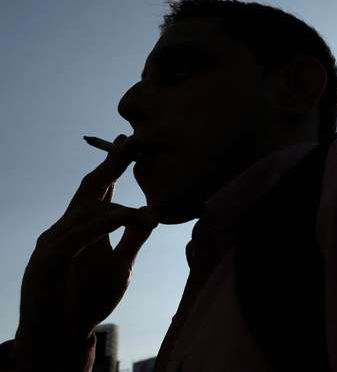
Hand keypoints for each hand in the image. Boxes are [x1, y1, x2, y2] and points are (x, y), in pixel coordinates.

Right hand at [13, 134, 157, 367]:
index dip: (114, 166)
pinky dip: (99, 226)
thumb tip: (151, 213)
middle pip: (88, 191)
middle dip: (110, 165)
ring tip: (137, 199)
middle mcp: (66, 228)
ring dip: (114, 203)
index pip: (100, 191)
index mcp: (84, 228)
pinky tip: (120, 217)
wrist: (58, 334)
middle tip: (130, 143)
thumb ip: (133, 240)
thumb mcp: (120, 267)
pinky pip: (75, 238)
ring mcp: (54, 243)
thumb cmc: (86, 299)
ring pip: (84, 211)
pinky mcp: (46, 262)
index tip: (129, 142)